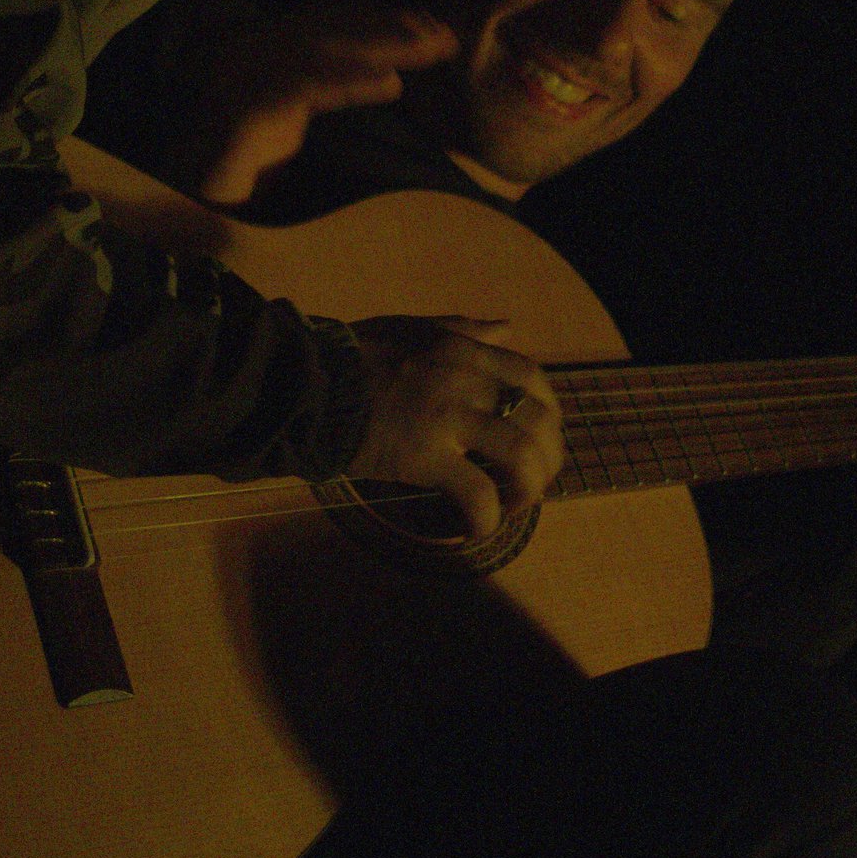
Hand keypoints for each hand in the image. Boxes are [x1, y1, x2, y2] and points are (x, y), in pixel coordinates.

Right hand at [179, 2, 456, 204]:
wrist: (191, 205)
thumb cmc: (243, 172)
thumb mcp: (292, 123)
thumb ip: (324, 92)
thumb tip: (388, 76)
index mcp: (261, 54)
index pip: (325, 22)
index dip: (377, 17)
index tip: (428, 21)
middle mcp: (249, 57)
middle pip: (329, 29)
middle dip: (390, 26)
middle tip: (444, 34)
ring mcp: (243, 82)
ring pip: (323, 52)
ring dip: (382, 47)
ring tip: (430, 51)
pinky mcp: (244, 116)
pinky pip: (305, 90)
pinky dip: (350, 83)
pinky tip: (391, 84)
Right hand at [346, 316, 563, 539]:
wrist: (309, 383)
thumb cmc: (356, 356)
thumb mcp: (418, 328)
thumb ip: (466, 328)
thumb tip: (507, 327)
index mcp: (466, 351)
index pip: (532, 378)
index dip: (547, 412)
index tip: (538, 436)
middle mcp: (467, 381)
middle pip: (538, 421)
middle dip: (547, 458)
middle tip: (530, 482)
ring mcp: (448, 418)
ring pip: (520, 457)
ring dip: (527, 490)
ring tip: (510, 507)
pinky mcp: (425, 456)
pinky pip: (476, 494)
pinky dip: (485, 519)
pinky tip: (474, 530)